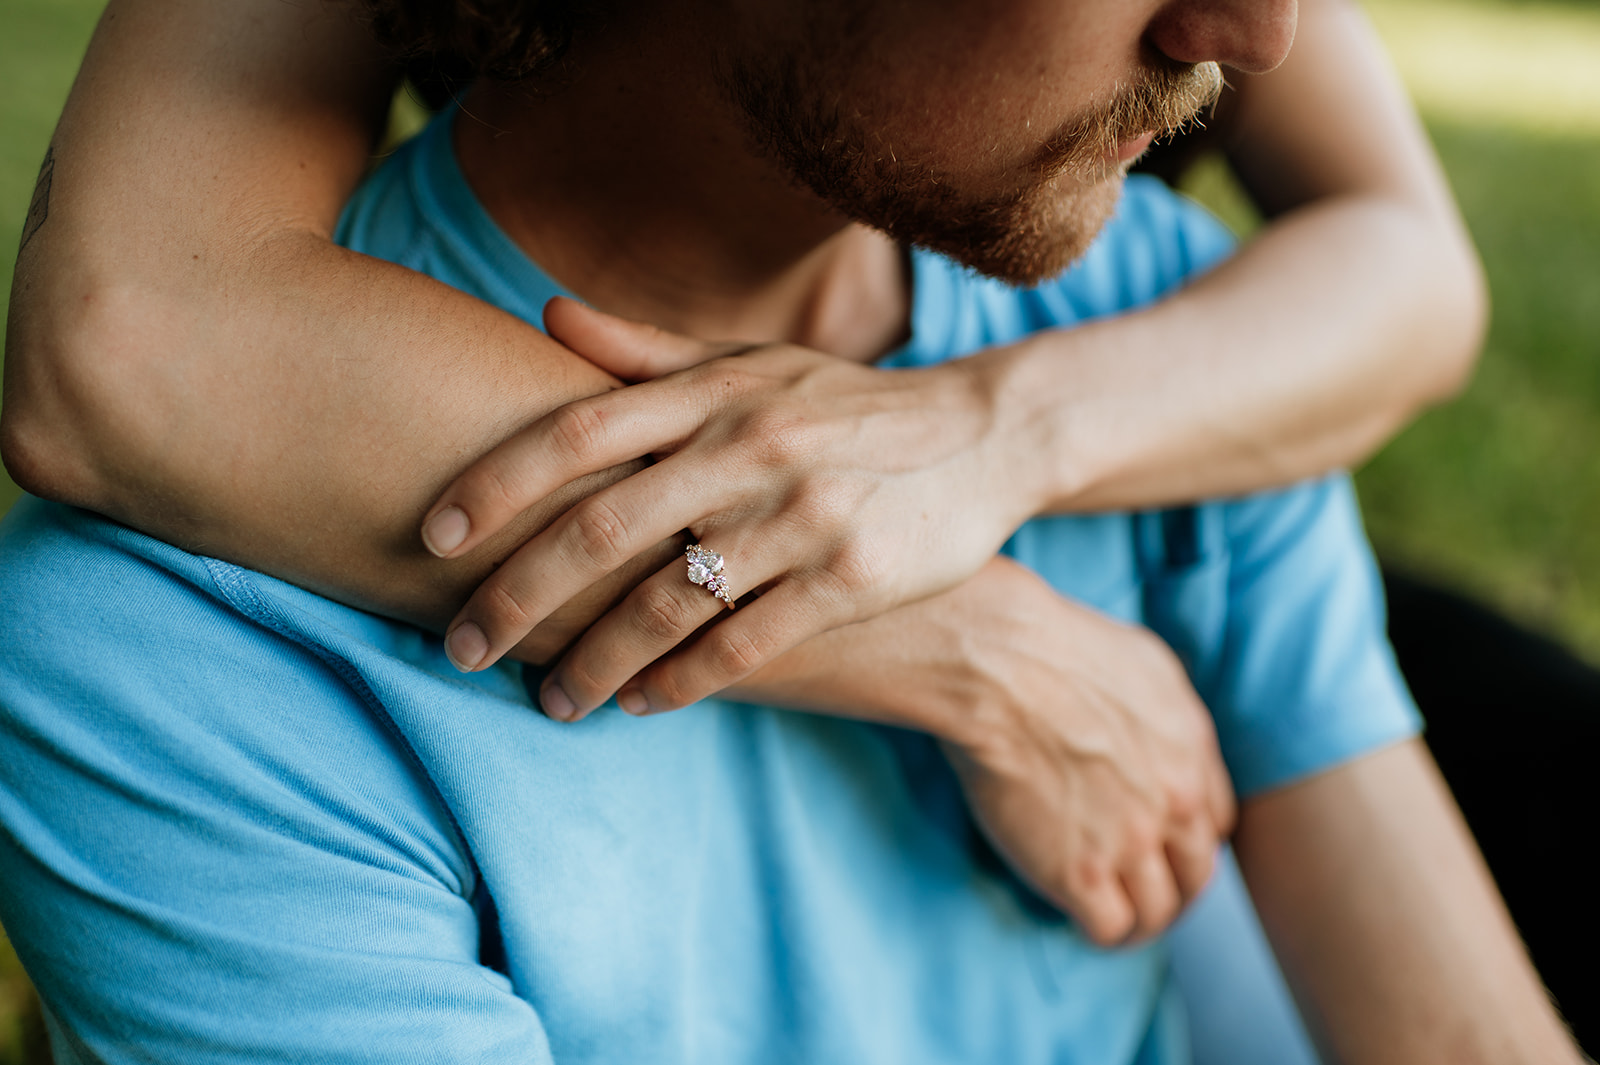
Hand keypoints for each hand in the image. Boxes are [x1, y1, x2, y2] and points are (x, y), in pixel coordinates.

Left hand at [423, 298, 1036, 719]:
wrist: (983, 436)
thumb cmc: (845, 403)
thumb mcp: (753, 360)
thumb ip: (647, 352)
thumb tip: (542, 314)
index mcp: (715, 392)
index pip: (577, 434)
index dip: (495, 486)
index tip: (432, 539)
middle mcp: (750, 447)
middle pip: (602, 530)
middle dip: (517, 597)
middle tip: (461, 648)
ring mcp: (803, 515)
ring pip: (667, 603)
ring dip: (593, 661)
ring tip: (549, 702)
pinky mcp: (851, 577)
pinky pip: (746, 643)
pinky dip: (682, 681)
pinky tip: (640, 706)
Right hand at [730, 557, 1236, 944]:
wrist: (998, 664)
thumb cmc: (1052, 646)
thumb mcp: (1142, 662)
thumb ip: (1164, 711)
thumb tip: (1157, 733)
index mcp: (1192, 751)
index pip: (1214, 822)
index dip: (1186, 837)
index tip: (1159, 841)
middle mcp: (1174, 801)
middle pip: (1196, 874)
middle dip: (1173, 887)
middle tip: (1142, 890)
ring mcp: (1130, 842)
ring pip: (1158, 912)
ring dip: (1139, 920)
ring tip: (1111, 915)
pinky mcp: (1078, 873)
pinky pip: (1109, 928)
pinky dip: (1099, 932)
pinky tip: (1076, 917)